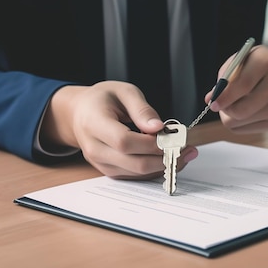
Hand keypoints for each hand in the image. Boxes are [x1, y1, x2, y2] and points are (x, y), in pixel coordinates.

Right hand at [40, 81, 197, 178]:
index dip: (152, 143)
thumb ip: (142, 109)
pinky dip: (155, 169)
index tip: (173, 137)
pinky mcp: (109, 170)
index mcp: (94, 123)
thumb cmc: (103, 100)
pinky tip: (169, 158)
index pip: (124, 141)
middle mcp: (94, 148)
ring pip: (137, 173)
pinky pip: (135, 176)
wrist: (80, 114)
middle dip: (165, 158)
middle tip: (188, 149)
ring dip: (164, 166)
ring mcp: (100, 163)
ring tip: (184, 153)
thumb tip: (159, 128)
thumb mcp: (124, 92)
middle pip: (134, 162)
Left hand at [205, 45, 267, 132]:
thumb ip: (224, 77)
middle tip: (220, 105)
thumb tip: (210, 99)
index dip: (224, 96)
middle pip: (242, 110)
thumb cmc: (254, 67)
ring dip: (231, 116)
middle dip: (226, 110)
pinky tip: (245, 110)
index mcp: (265, 61)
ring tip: (234, 104)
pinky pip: (246, 130)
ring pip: (241, 121)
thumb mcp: (239, 61)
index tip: (212, 103)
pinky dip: (239, 122)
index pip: (243, 85)